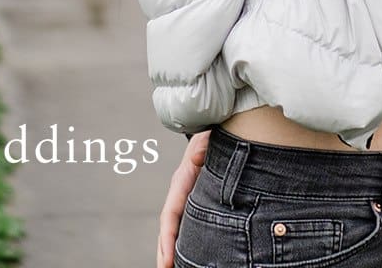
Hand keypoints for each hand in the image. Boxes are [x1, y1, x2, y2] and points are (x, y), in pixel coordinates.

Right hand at [156, 132, 208, 267]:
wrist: (217, 128)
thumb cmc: (214, 134)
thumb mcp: (209, 138)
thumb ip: (204, 146)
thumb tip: (196, 157)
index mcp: (181, 180)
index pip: (170, 214)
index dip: (168, 238)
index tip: (167, 261)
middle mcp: (180, 191)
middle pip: (169, 226)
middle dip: (164, 250)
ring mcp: (187, 196)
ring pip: (176, 227)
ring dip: (171, 248)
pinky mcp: (196, 199)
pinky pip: (188, 222)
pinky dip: (184, 239)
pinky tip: (187, 254)